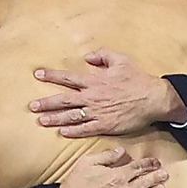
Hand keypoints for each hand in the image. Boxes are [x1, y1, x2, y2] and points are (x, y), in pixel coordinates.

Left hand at [30, 50, 186, 137]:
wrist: (154, 99)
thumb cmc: (138, 79)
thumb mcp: (121, 60)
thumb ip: (102, 55)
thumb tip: (88, 56)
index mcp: (94, 81)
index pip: (68, 78)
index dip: (52, 76)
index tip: (38, 75)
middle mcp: (93, 98)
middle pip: (64, 100)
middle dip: (46, 103)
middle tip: (32, 106)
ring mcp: (98, 113)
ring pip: (71, 116)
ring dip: (55, 119)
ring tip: (41, 121)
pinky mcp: (105, 126)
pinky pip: (85, 129)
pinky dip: (73, 131)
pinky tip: (62, 132)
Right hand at [57, 146, 168, 187]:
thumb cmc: (75, 184)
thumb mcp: (87, 162)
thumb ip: (107, 156)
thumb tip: (122, 151)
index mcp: (117, 176)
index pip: (138, 168)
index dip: (148, 164)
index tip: (156, 162)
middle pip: (144, 182)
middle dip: (156, 177)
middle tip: (165, 175)